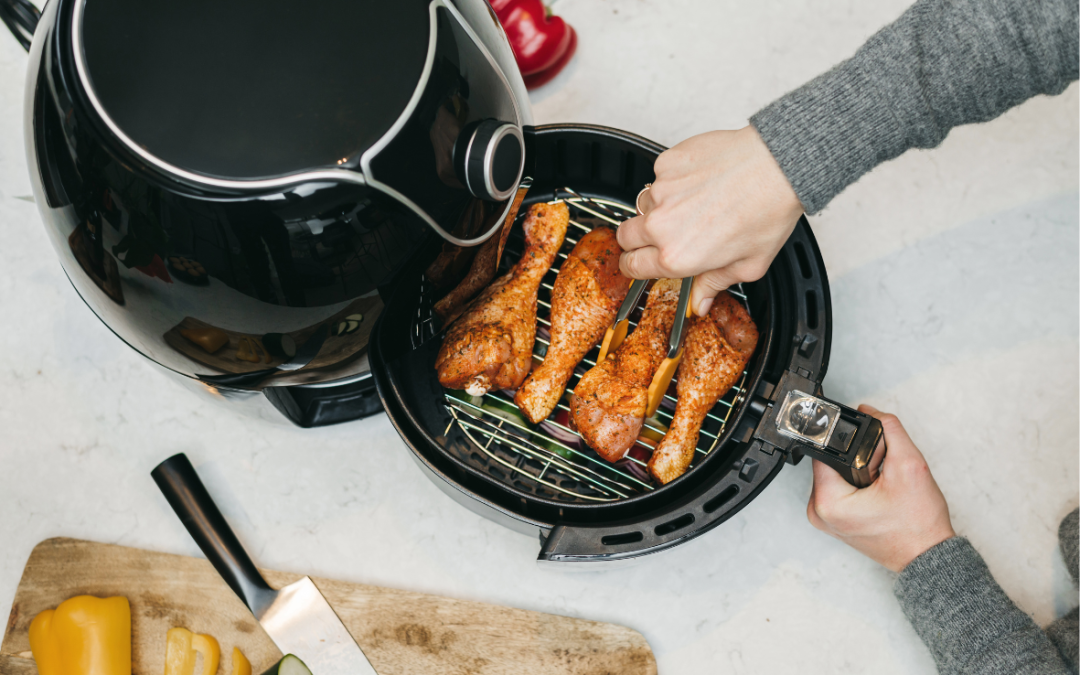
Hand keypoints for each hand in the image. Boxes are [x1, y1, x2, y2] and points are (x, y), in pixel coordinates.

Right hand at [616, 126, 803, 316]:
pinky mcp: (666, 164)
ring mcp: (661, 192)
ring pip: (643, 204)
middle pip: (624, 236)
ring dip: (657, 208)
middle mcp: (662, 225)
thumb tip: (700, 302)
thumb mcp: (748, 265)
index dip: (634, 266)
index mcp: (677, 256)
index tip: (638, 262)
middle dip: (637, 239)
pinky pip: (658, 176)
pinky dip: (673, 180)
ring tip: (689, 204)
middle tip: (659, 235)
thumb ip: (715, 285)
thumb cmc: (767, 212)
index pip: (632, 266)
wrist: (777, 166)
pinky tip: (699, 181)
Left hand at [806, 405, 954, 572]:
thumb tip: (870, 411)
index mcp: (828, 502)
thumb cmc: (919, 525)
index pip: (825, 451)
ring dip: (857, 471)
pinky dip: (856, 485)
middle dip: (857, 459)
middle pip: (830, 462)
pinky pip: (839, 489)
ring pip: (836, 474)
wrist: (928, 556)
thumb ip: (889, 429)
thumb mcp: (910, 465)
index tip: (872, 450)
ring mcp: (825, 519)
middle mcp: (819, 512)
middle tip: (882, 472)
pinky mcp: (834, 520)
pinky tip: (876, 492)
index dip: (850, 442)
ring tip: (881, 484)